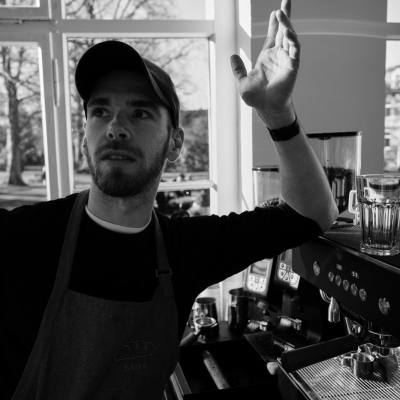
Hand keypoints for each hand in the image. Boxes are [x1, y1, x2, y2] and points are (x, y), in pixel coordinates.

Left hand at [230, 0, 299, 122]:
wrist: (265, 108)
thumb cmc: (256, 98)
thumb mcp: (242, 80)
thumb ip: (238, 69)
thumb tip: (232, 56)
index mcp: (267, 57)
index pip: (273, 35)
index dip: (275, 23)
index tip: (276, 10)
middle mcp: (278, 55)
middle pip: (283, 31)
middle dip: (285, 16)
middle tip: (285, 1)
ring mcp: (286, 60)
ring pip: (289, 37)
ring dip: (286, 24)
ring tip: (281, 12)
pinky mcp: (292, 66)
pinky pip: (294, 50)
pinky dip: (291, 40)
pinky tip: (286, 31)